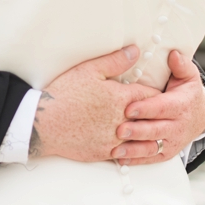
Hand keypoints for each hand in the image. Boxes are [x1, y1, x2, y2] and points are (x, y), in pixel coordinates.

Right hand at [29, 46, 161, 161]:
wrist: (43, 124)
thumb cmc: (64, 94)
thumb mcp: (88, 70)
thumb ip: (115, 61)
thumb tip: (135, 51)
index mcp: (121, 98)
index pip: (150, 95)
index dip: (157, 93)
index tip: (161, 93)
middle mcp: (122, 120)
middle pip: (149, 119)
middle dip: (156, 115)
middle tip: (162, 113)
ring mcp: (114, 139)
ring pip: (141, 139)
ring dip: (147, 135)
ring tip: (152, 131)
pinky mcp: (103, 152)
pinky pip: (126, 153)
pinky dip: (131, 149)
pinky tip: (131, 146)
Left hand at [114, 50, 204, 164]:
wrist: (200, 117)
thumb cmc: (187, 93)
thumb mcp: (188, 77)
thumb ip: (181, 66)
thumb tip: (173, 55)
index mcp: (180, 106)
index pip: (162, 107)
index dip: (146, 108)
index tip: (129, 107)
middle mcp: (177, 126)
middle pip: (155, 130)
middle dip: (137, 131)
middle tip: (119, 130)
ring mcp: (171, 142)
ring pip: (152, 148)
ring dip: (133, 150)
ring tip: (115, 149)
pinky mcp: (165, 153)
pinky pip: (150, 158)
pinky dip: (135, 160)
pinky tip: (120, 158)